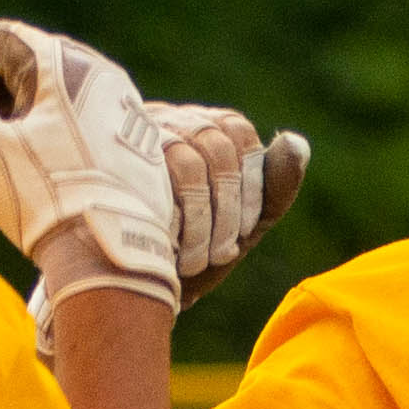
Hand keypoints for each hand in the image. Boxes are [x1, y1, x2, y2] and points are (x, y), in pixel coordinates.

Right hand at [0, 20, 180, 314]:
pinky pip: (91, 123)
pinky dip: (64, 139)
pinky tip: (57, 179)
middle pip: (31, 64)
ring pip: (63, 95)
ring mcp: (129, 108)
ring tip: (21, 165)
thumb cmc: (40, 200)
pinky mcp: (141, 143)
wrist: (112, 257)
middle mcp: (104, 74)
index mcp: (64, 63)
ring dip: (31, 118)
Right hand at [132, 101, 311, 306]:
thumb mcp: (240, 227)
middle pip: (217, 147)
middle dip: (228, 207)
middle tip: (222, 253)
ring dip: (203, 219)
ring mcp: (135, 139)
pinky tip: (172, 247)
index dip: (248, 183)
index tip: (246, 231)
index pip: (235, 130)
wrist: (127, 287)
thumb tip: (296, 141)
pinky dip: (176, 220)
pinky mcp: (112, 164)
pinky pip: (158, 181)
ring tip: (197, 260)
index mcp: (200, 129)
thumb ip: (273, 189)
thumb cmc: (188, 252)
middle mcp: (166, 121)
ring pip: (191, 165)